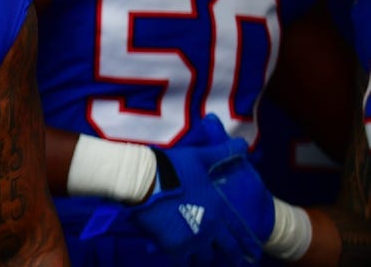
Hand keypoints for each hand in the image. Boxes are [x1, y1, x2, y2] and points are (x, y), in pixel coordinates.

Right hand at [130, 115, 275, 265]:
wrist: (144, 179)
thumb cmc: (173, 167)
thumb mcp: (201, 157)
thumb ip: (222, 153)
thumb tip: (243, 144)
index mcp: (218, 209)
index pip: (239, 231)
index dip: (247, 243)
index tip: (254, 253)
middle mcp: (209, 227)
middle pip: (226, 250)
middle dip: (234, 257)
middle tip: (238, 262)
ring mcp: (192, 239)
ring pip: (204, 257)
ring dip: (205, 257)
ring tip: (204, 258)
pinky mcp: (173, 245)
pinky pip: (183, 259)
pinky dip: (184, 259)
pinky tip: (183, 258)